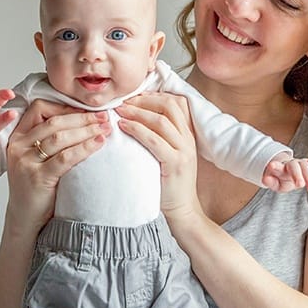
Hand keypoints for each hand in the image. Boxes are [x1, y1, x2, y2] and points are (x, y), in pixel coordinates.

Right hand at [6, 99, 111, 231]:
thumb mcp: (37, 157)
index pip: (39, 108)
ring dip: (87, 130)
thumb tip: (84, 119)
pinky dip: (85, 147)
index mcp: (18, 137)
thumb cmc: (37, 186)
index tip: (87, 110)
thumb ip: (49, 139)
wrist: (26, 218)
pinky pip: (66, 157)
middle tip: (104, 117)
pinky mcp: (37, 177)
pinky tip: (99, 143)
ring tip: (105, 128)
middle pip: (54, 121)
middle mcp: (18, 146)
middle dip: (83, 118)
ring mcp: (25, 162)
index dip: (65, 107)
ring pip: (60, 137)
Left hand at [116, 92, 202, 222]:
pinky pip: (154, 140)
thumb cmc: (170, 185)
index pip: (176, 103)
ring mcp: (184, 151)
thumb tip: (137, 121)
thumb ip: (160, 138)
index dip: (154, 96)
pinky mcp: (176, 163)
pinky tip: (123, 126)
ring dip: (137, 112)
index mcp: (188, 135)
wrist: (182, 210)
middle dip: (144, 100)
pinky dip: (136, 130)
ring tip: (119, 111)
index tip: (135, 96)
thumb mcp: (169, 156)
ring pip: (161, 120)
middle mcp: (188, 140)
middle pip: (169, 106)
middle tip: (124, 101)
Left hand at [262, 154, 307, 193]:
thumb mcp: (275, 184)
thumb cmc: (281, 180)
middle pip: (294, 166)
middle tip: (300, 185)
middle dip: (298, 174)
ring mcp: (300, 163)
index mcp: (280, 169)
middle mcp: (290, 164)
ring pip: (306, 165)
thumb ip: (270, 182)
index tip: (271, 165)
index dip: (275, 166)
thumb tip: (264, 179)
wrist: (289, 175)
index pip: (277, 167)